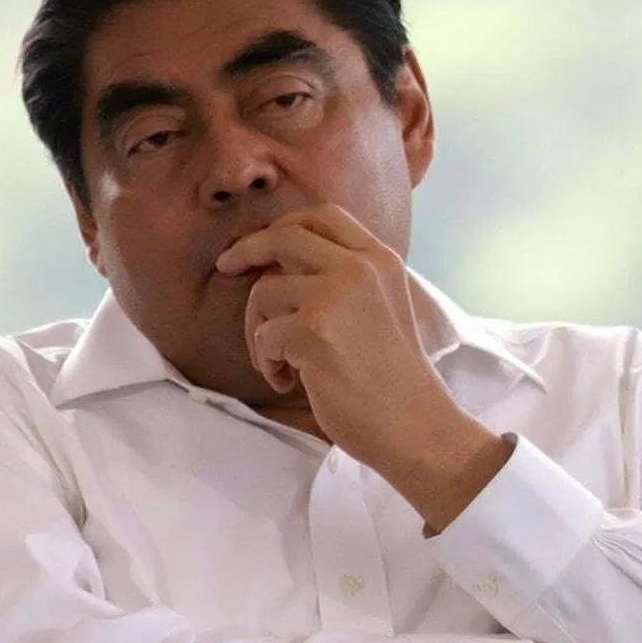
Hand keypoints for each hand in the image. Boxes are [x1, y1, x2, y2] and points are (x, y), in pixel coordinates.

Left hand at [215, 202, 457, 465]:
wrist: (415, 426)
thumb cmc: (393, 379)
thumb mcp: (381, 308)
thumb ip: (343, 280)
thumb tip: (277, 265)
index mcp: (381, 260)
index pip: (322, 215)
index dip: (283, 226)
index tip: (259, 245)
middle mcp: (360, 269)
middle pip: (283, 237)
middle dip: (246, 250)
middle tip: (226, 268)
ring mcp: (337, 297)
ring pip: (264, 291)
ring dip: (257, 329)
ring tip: (278, 363)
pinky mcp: (314, 332)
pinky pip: (263, 335)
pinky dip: (266, 362)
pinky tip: (288, 382)